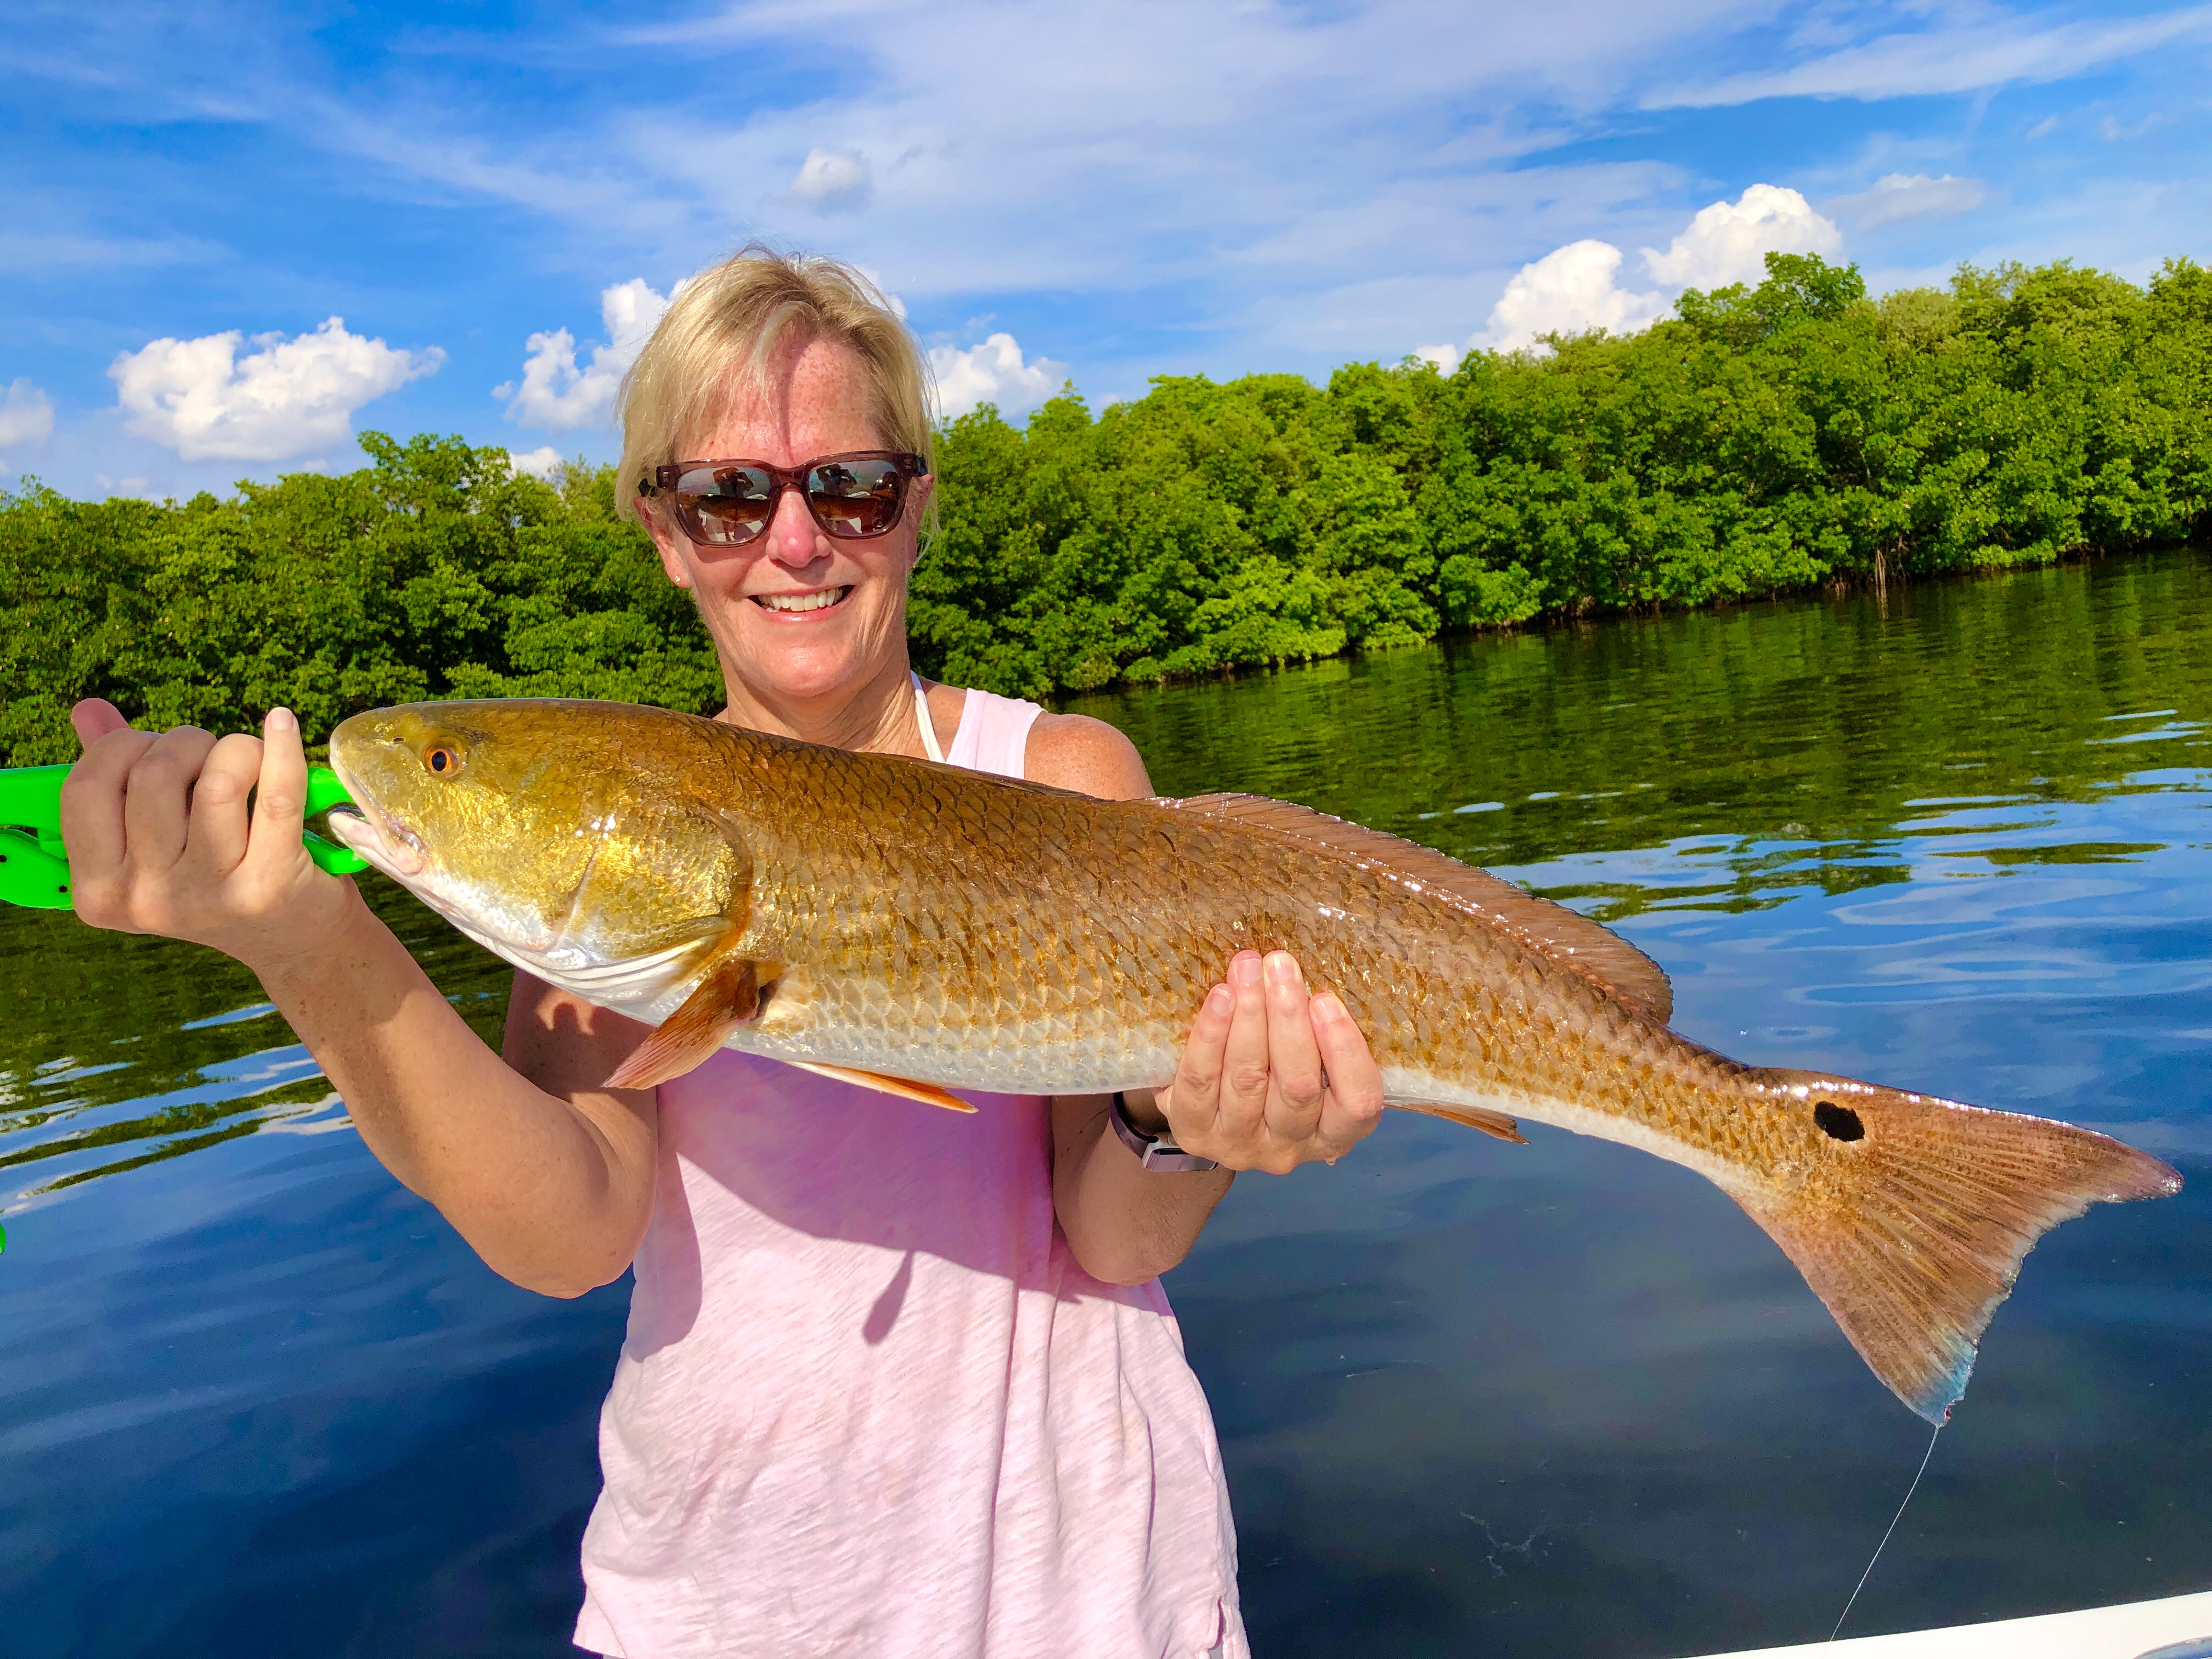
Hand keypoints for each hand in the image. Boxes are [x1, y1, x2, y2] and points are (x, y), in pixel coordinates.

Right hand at [60, 698, 352, 971]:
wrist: (291, 941)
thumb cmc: (216, 875)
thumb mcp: (153, 840)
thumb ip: (113, 777)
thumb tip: (88, 710)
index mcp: (99, 888)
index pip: (86, 786)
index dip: (123, 748)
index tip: (155, 754)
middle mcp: (146, 898)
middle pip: (153, 775)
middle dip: (186, 744)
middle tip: (211, 760)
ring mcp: (207, 895)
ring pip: (216, 781)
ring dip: (237, 750)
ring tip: (250, 762)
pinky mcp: (268, 885)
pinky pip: (276, 798)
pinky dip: (283, 751)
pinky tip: (282, 723)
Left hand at [1135, 949, 1384, 1174]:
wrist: (1204, 1107)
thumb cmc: (1273, 1070)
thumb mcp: (1309, 1061)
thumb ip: (1317, 1033)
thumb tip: (1306, 976)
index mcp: (1334, 1134)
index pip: (1356, 1103)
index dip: (1344, 1052)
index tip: (1325, 999)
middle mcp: (1290, 1148)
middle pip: (1297, 1085)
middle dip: (1288, 1018)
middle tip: (1280, 964)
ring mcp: (1241, 1145)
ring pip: (1249, 1079)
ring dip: (1249, 1016)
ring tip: (1247, 969)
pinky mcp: (1195, 1133)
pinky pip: (1200, 1081)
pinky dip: (1209, 1035)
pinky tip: (1219, 997)